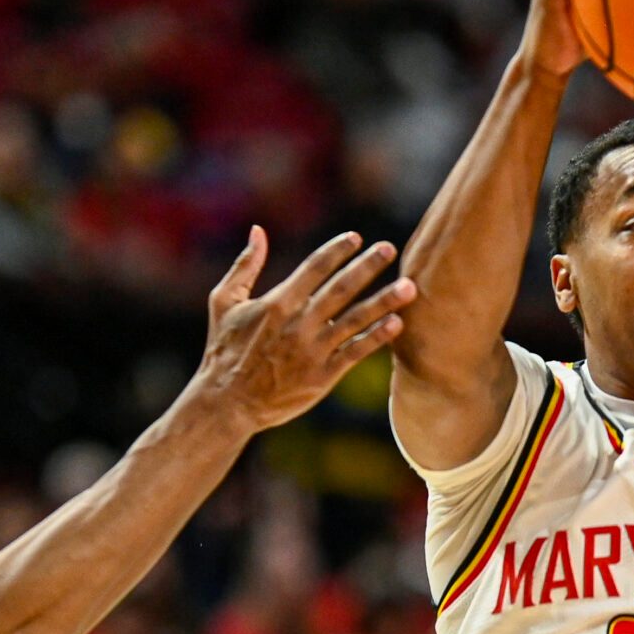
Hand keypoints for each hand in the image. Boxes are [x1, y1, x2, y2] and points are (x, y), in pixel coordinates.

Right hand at [190, 228, 415, 431]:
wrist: (228, 403)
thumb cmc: (224, 351)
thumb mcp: (224, 302)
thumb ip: (244, 265)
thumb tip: (258, 230)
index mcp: (277, 303)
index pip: (314, 268)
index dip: (338, 250)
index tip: (357, 238)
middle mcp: (299, 324)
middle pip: (341, 288)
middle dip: (367, 266)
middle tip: (390, 249)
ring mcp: (313, 351)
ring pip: (355, 320)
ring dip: (384, 301)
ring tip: (409, 286)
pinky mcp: (322, 376)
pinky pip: (355, 352)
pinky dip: (376, 337)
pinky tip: (397, 323)